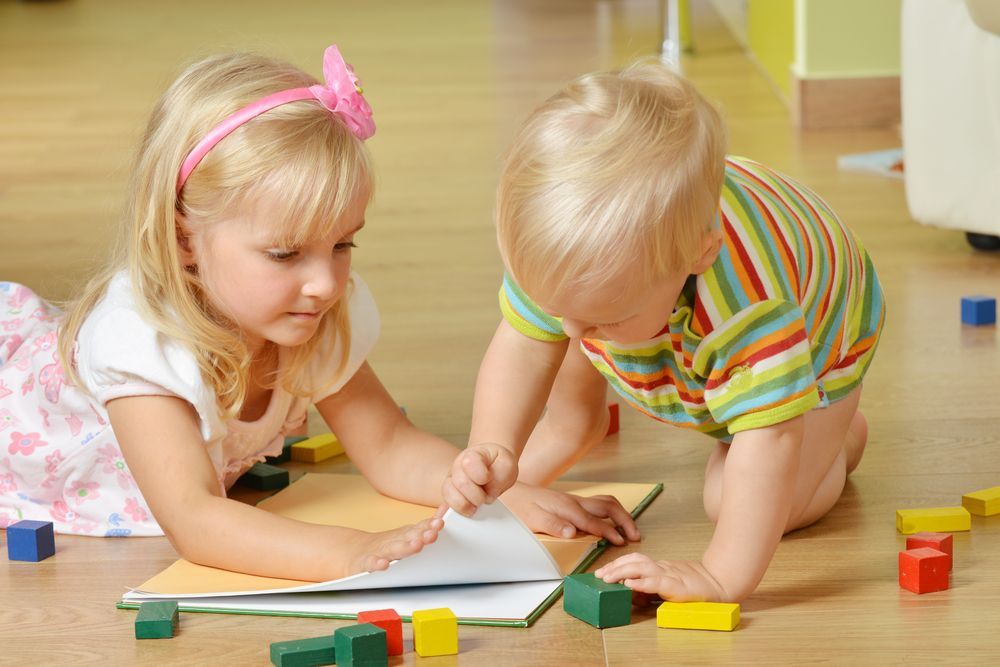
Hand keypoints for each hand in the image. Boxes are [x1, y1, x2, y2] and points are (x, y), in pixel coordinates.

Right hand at [349, 505, 446, 574]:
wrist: (354, 553)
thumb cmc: (386, 546)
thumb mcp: (406, 534)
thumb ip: (425, 525)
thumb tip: (445, 508)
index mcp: (405, 536)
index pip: (419, 529)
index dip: (430, 526)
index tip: (440, 522)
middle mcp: (394, 542)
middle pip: (409, 537)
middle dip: (422, 534)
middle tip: (433, 533)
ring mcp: (380, 552)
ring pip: (394, 550)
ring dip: (406, 547)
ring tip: (417, 545)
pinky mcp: (365, 563)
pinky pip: (371, 564)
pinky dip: (377, 564)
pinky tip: (383, 564)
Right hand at [441, 442, 517, 515]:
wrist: (491, 464)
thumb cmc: (497, 463)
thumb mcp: (507, 464)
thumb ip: (500, 476)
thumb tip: (489, 494)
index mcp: (472, 455)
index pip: (470, 463)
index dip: (481, 475)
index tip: (488, 478)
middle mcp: (458, 467)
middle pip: (461, 483)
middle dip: (477, 496)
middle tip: (485, 498)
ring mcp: (451, 481)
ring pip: (449, 494)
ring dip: (465, 505)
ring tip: (475, 507)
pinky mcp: (449, 495)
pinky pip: (445, 505)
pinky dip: (457, 510)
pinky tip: (467, 511)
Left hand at [502, 483, 640, 545]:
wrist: (511, 492)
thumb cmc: (520, 508)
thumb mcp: (532, 519)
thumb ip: (554, 525)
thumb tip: (573, 533)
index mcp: (567, 508)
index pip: (594, 522)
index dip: (609, 532)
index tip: (622, 542)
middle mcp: (574, 501)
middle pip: (608, 506)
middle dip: (624, 520)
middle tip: (635, 535)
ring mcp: (574, 500)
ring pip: (605, 502)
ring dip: (620, 514)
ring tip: (629, 528)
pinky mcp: (572, 501)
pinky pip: (598, 503)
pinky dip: (611, 511)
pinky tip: (612, 521)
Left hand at [594, 553, 727, 601]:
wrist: (720, 585)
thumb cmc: (696, 588)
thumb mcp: (668, 587)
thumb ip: (651, 588)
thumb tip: (630, 592)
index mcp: (660, 567)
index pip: (634, 560)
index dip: (617, 564)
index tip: (602, 571)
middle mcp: (662, 567)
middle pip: (634, 561)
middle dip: (614, 567)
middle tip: (599, 575)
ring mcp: (669, 575)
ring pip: (641, 568)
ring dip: (621, 572)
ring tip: (607, 578)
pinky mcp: (676, 586)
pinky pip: (655, 582)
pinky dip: (641, 582)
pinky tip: (629, 585)